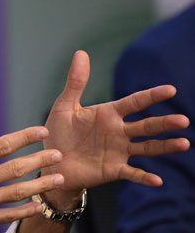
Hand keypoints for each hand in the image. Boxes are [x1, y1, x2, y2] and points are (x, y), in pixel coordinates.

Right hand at [0, 103, 63, 232]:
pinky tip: (37, 206)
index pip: (2, 145)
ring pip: (16, 193)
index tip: (40, 131)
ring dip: (40, 185)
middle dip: (40, 160)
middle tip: (58, 154)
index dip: (24, 137)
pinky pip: (6, 216)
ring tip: (58, 179)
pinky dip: (23, 211)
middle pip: (15, 168)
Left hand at [43, 50, 189, 199]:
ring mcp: (118, 151)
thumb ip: (75, 82)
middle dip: (164, 123)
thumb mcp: (64, 106)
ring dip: (164, 146)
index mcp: (108, 114)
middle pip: (146, 126)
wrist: (51, 161)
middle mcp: (118, 132)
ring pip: (146, 148)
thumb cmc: (58, 131)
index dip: (151, 96)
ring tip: (184, 143)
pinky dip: (144, 177)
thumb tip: (81, 53)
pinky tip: (157, 180)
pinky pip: (132, 173)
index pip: (134, 102)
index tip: (170, 90)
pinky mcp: (113, 169)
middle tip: (183, 120)